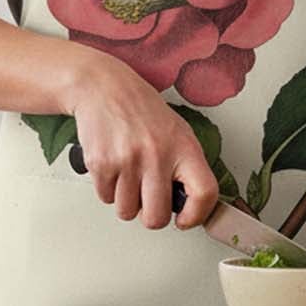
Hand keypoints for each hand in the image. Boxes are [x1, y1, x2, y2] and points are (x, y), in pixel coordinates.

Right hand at [65, 51, 220, 231]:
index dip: (196, 215)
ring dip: (126, 200)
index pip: (204, 193)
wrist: (103, 86)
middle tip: (148, 198)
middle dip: (150, 214)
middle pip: (156, 218)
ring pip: (127, 212)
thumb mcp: (176, 130)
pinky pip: (105, 198)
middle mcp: (158, 154)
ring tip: (128, 174)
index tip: (185, 219)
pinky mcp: (101, 163)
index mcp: (184, 146)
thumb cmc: (141, 109)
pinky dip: (107, 188)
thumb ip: (185, 165)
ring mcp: (128, 160)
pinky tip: (113, 165)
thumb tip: (189, 203)